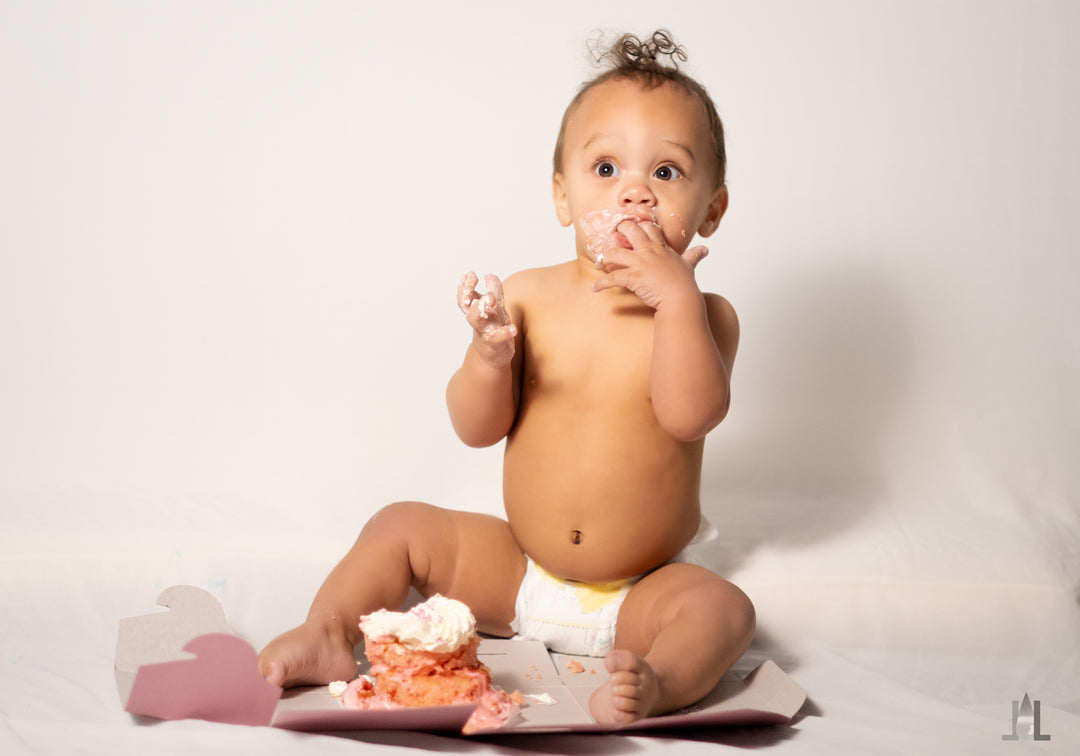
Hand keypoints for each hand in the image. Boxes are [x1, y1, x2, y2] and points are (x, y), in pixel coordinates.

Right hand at [457, 272, 516, 365]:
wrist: (493, 357)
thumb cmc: (493, 329)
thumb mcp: (495, 309)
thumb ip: (494, 292)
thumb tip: (490, 275)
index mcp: (478, 312)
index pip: (466, 298)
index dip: (465, 286)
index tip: (469, 274)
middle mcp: (479, 322)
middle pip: (468, 308)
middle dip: (468, 294)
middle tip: (472, 279)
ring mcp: (485, 333)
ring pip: (477, 323)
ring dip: (480, 311)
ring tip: (489, 300)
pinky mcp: (496, 345)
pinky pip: (498, 339)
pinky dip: (505, 333)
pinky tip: (512, 329)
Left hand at [593, 220, 707, 309]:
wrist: (681, 299)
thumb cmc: (684, 284)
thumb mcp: (689, 266)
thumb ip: (694, 256)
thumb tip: (705, 250)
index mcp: (661, 247)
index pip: (648, 227)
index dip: (638, 226)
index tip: (630, 228)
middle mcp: (649, 251)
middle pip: (629, 230)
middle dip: (617, 231)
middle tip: (610, 238)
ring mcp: (639, 263)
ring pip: (614, 253)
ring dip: (603, 258)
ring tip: (599, 265)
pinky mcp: (632, 277)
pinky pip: (612, 278)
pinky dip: (601, 283)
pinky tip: (595, 288)